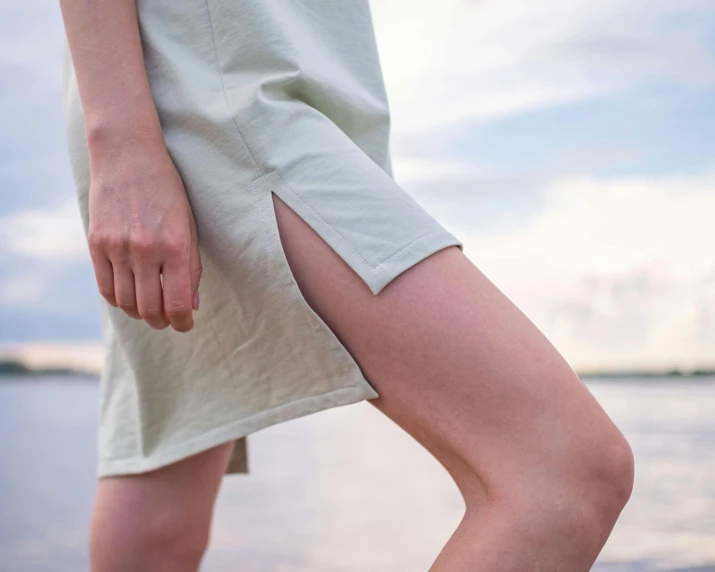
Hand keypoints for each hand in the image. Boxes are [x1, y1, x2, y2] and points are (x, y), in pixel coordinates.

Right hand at [86, 134, 200, 332]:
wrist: (129, 156)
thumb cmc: (168, 191)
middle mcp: (145, 250)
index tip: (185, 324)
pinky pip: (105, 288)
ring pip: (126, 303)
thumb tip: (189, 306)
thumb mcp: (189, 226)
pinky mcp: (96, 244)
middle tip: (168, 320)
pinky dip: (119, 300)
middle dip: (162, 322)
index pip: (176, 305)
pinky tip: (129, 296)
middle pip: (150, 310)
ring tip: (150, 308)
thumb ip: (191, 267)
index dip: (182, 323)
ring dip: (140, 313)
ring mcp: (117, 248)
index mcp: (175, 246)